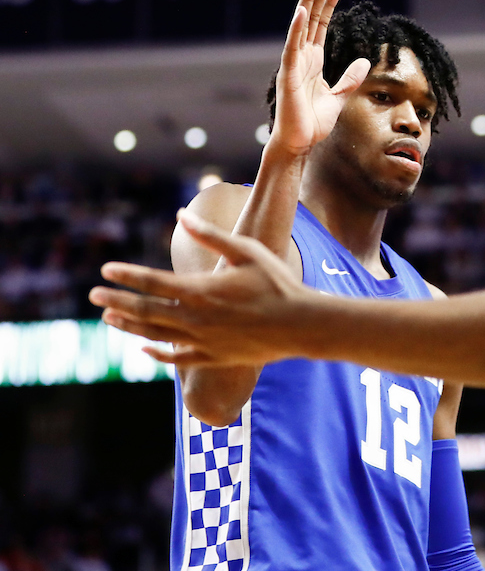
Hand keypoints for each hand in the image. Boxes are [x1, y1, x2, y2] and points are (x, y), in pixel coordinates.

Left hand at [90, 210, 309, 366]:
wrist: (301, 324)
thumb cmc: (278, 282)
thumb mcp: (246, 251)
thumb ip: (210, 235)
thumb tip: (180, 215)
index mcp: (201, 291)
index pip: (152, 282)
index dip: (126, 276)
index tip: (105, 270)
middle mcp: (196, 319)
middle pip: (146, 310)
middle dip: (117, 301)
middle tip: (94, 295)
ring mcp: (203, 341)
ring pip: (155, 334)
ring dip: (129, 325)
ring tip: (110, 317)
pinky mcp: (214, 357)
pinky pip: (177, 358)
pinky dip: (156, 353)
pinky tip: (143, 347)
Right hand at [270, 0, 370, 156]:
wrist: (299, 143)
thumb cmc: (313, 122)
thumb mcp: (339, 96)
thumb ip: (350, 78)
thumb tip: (365, 61)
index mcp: (312, 60)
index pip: (321, 24)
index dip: (328, 4)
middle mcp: (302, 56)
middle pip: (311, 18)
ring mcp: (293, 64)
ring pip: (301, 26)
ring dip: (307, 1)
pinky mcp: (289, 75)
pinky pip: (292, 48)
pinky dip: (297, 29)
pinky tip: (302, 11)